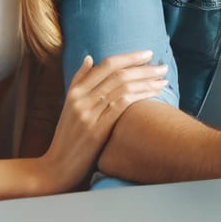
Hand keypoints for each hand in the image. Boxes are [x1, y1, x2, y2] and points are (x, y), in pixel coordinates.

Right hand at [40, 52, 166, 191]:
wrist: (56, 167)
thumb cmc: (67, 137)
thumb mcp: (68, 107)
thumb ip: (78, 82)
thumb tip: (89, 57)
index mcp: (74, 92)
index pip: (105, 65)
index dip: (129, 57)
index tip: (148, 54)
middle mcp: (81, 99)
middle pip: (117, 74)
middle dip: (143, 68)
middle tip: (162, 66)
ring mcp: (88, 114)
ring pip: (122, 88)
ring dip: (146, 81)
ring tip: (163, 79)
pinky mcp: (97, 130)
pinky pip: (122, 105)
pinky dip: (140, 96)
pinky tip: (154, 94)